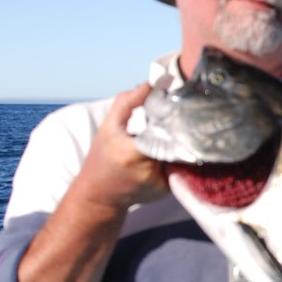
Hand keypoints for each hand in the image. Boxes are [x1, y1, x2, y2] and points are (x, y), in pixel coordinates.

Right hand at [74, 85, 168, 210]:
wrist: (98, 198)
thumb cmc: (101, 160)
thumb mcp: (108, 128)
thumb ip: (126, 103)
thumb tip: (150, 83)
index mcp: (133, 153)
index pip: (166, 129)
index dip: (173, 116)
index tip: (177, 104)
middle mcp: (149, 170)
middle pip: (176, 141)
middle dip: (178, 128)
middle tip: (182, 115)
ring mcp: (160, 183)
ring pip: (179, 154)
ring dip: (178, 142)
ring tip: (173, 134)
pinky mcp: (166, 190)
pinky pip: (177, 167)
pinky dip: (175, 157)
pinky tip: (168, 152)